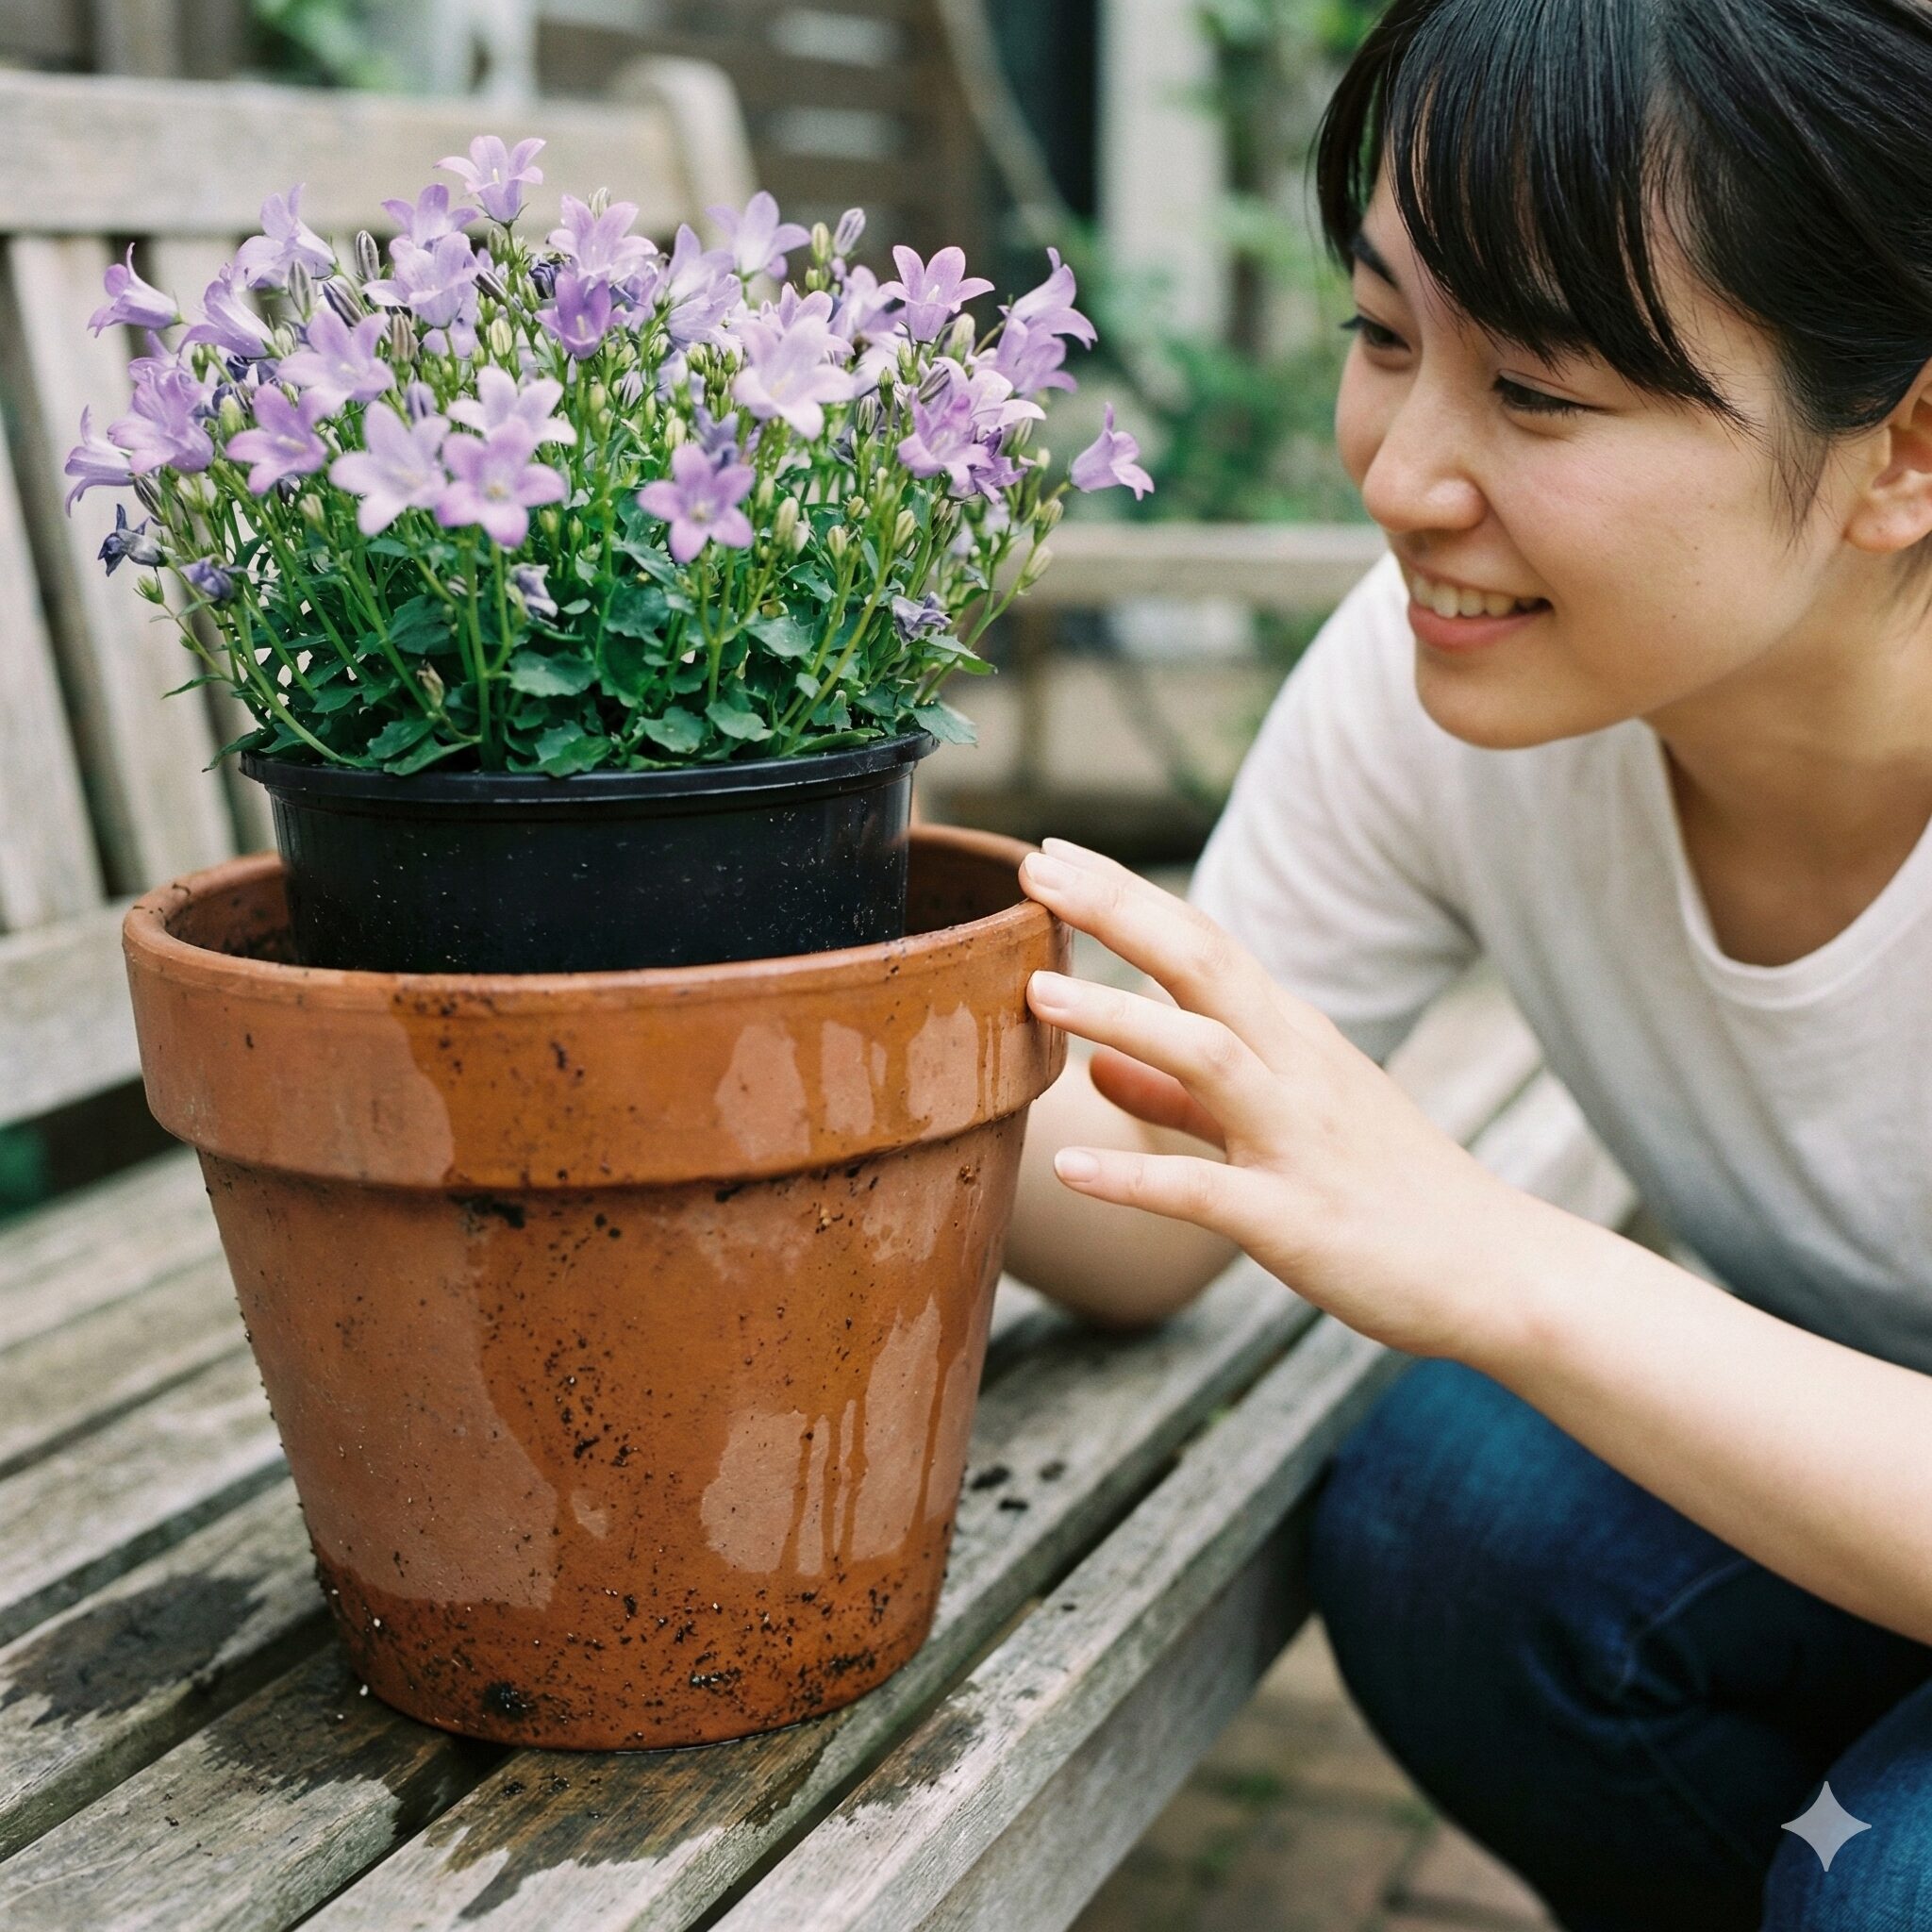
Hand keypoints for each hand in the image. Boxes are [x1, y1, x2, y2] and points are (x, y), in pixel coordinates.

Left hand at [1017, 837, 1537, 1358]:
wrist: (1496, 1272)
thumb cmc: (1385, 1193)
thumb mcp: (1281, 1124)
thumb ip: (1180, 1096)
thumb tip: (1096, 1062)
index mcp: (1291, 1038)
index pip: (1201, 941)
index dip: (1125, 895)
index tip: (1051, 852)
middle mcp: (1297, 1069)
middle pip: (1203, 965)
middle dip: (1117, 912)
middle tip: (1033, 865)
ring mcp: (1298, 1140)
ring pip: (1207, 1056)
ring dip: (1120, 1020)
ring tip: (1038, 994)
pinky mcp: (1296, 1219)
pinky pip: (1207, 1192)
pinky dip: (1136, 1179)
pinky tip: (1070, 1169)